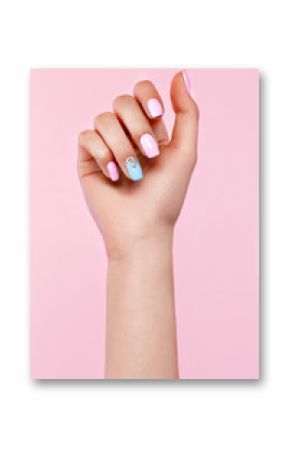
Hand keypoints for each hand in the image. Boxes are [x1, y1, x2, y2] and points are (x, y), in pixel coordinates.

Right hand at [78, 71, 197, 258]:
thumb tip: (180, 73)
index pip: (141, 92)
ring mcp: (105, 146)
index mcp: (150, 130)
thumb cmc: (166, 195)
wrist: (142, 228)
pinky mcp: (87, 159)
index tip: (157, 114)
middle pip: (122, 101)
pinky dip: (103, 155)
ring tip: (131, 173)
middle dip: (137, 126)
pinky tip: (113, 176)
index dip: (146, 96)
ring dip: (121, 146)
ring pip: (103, 119)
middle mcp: (126, 134)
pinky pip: (87, 137)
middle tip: (148, 154)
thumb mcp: (186, 151)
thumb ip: (187, 112)